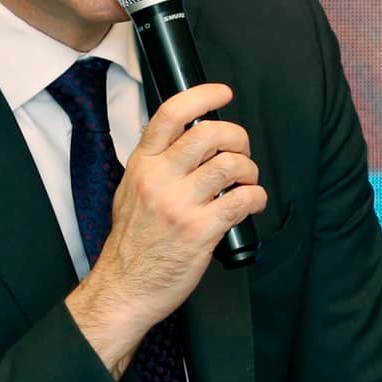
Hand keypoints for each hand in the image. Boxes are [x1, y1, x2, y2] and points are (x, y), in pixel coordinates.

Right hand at [66, 83, 264, 373]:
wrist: (124, 288)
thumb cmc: (131, 243)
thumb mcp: (130, 191)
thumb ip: (155, 163)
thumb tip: (187, 139)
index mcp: (142, 165)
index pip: (171, 115)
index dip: (202, 96)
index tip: (222, 93)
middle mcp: (159, 180)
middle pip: (210, 134)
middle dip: (237, 137)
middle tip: (240, 150)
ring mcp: (180, 205)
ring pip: (231, 165)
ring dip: (249, 169)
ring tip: (246, 181)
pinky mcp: (201, 231)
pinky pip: (243, 200)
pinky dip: (256, 197)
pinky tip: (251, 202)